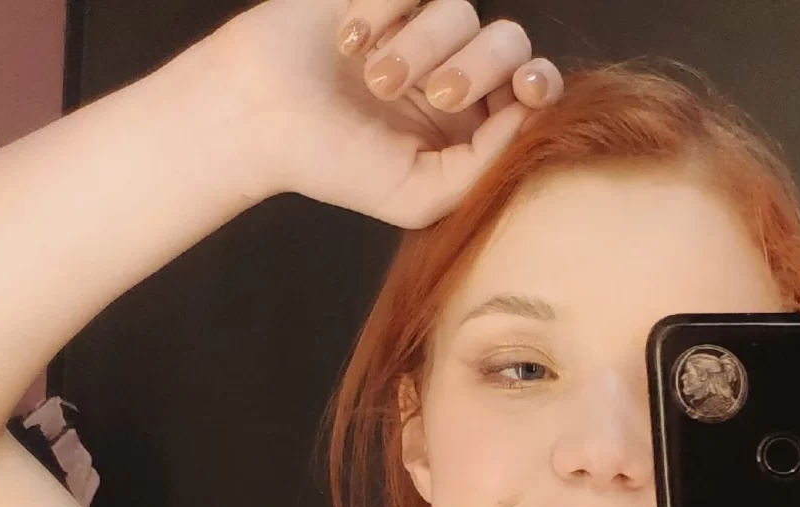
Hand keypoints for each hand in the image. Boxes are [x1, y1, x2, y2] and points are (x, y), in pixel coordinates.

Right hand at [218, 0, 563, 227]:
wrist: (260, 118)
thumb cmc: (334, 163)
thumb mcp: (419, 195)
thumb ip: (483, 166)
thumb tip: (528, 114)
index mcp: (468, 123)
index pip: (528, 90)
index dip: (539, 82)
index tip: (527, 88)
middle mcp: (450, 68)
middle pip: (508, 40)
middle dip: (480, 66)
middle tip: (440, 94)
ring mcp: (417, 23)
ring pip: (462, 9)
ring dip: (421, 45)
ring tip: (375, 78)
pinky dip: (383, 10)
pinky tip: (348, 42)